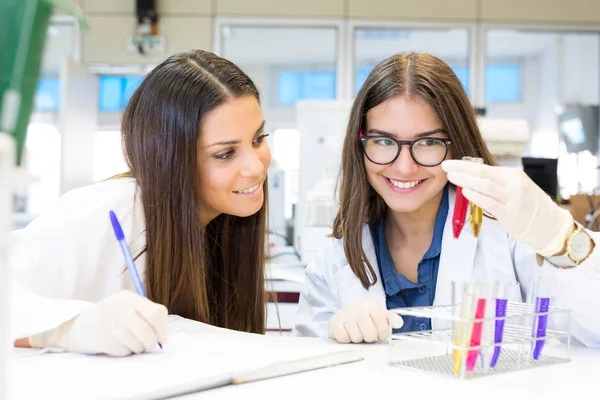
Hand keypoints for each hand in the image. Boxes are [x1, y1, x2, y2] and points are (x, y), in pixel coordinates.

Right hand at [29, 291, 167, 355]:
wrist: (78, 327)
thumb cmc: (111, 317)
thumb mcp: (128, 308)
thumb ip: (147, 317)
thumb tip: (164, 338)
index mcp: (129, 298)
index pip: (156, 313)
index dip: (162, 328)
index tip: (162, 337)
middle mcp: (119, 308)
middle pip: (147, 331)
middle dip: (151, 342)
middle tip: (149, 345)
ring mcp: (109, 324)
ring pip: (137, 344)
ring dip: (137, 348)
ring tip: (129, 342)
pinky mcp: (102, 339)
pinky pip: (124, 351)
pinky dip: (124, 351)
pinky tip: (116, 343)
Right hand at [328, 299, 403, 342]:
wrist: (347, 313)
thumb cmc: (367, 318)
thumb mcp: (381, 317)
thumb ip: (391, 319)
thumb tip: (399, 323)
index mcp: (372, 305)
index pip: (381, 320)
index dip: (382, 332)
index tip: (380, 334)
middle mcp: (357, 307)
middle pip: (369, 331)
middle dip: (370, 337)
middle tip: (368, 335)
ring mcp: (345, 314)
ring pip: (356, 336)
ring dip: (358, 339)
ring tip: (358, 334)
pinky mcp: (334, 322)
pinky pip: (343, 337)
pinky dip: (346, 339)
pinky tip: (348, 334)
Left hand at [442, 160, 572, 255]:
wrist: (550, 225)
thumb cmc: (529, 205)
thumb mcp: (516, 187)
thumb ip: (497, 182)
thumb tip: (473, 176)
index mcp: (513, 175)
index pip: (485, 167)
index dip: (465, 165)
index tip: (450, 163)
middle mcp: (513, 185)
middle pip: (483, 173)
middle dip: (462, 169)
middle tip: (445, 166)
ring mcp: (512, 199)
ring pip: (485, 186)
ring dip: (466, 181)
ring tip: (451, 177)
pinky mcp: (510, 215)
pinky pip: (489, 203)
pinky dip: (476, 196)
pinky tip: (465, 192)